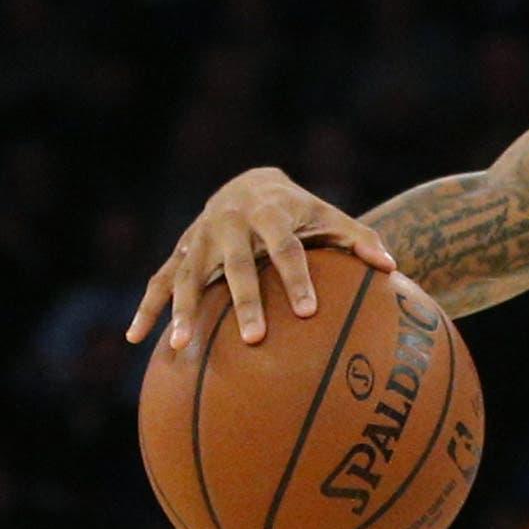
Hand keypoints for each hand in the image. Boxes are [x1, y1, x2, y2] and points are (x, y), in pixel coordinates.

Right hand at [125, 168, 395, 353]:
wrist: (249, 183)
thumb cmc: (299, 210)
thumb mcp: (328, 216)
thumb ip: (359, 239)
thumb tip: (392, 268)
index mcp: (271, 215)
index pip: (287, 249)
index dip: (296, 279)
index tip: (308, 312)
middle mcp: (230, 225)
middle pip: (236, 266)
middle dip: (245, 301)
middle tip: (254, 338)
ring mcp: (200, 239)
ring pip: (187, 275)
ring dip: (181, 310)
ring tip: (179, 346)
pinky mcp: (181, 252)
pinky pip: (159, 281)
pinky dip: (147, 308)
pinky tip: (135, 339)